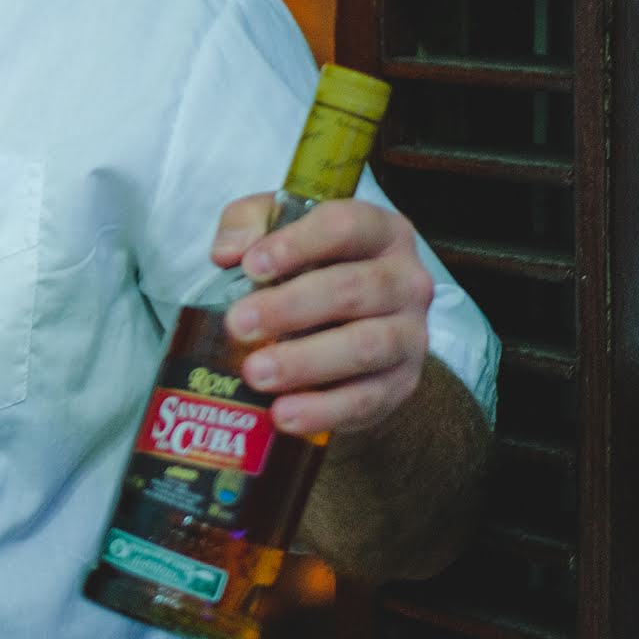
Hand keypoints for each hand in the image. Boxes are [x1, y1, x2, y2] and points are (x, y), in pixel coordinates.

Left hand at [207, 196, 434, 437]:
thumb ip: (248, 224)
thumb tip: (228, 253)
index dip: (298, 245)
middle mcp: (406, 281)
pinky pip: (368, 399)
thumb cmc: (305, 263)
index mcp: (380, 231)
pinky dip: (324, 410)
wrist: (341, 322)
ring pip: (366, 346)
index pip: (346, 228)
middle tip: (238, 324)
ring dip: (307, 362)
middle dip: (291, 307)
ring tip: (255, 373)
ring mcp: (410, 335)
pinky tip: (282, 414)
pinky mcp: (401, 384)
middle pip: (355, 289)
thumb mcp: (274, 227)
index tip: (251, 266)